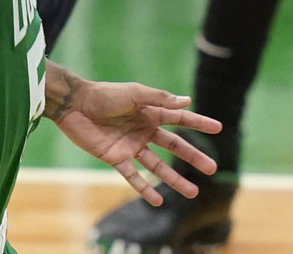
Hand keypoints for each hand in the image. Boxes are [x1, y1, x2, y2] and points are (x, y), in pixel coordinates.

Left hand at [51, 81, 221, 205]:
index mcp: (149, 112)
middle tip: (212, 168)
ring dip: (174, 179)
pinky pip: (133, 175)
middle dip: (193, 157)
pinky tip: (157, 200)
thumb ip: (159, 99)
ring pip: (157, 166)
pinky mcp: (115, 158)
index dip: (198, 123)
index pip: (179, 119)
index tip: (218, 128)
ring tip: (193, 192)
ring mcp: (130, 146)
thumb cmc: (104, 95)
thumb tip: (186, 101)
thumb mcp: (134, 93)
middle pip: (173, 146)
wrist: (74, 106)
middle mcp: (143, 130)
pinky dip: (144, 188)